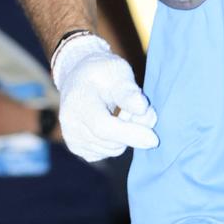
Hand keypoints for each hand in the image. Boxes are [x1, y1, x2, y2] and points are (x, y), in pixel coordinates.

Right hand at [52, 34, 156, 160]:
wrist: (80, 77)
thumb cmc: (103, 72)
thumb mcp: (118, 71)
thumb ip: (129, 90)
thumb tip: (141, 108)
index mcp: (78, 102)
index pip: (103, 127)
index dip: (130, 134)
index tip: (154, 139)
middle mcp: (70, 124)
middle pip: (112, 142)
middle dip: (133, 129)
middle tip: (136, 107)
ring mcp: (72, 139)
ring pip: (113, 149)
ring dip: (126, 135)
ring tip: (123, 111)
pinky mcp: (78, 148)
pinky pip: (108, 152)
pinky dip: (117, 141)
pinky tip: (114, 123)